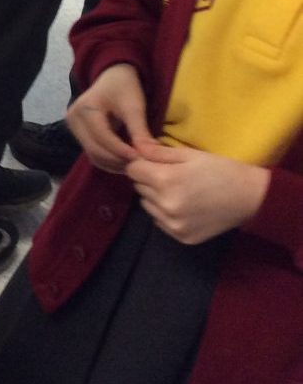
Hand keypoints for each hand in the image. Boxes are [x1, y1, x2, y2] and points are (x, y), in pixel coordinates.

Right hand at [66, 63, 150, 172]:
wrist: (113, 76)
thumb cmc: (124, 87)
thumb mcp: (134, 106)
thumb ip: (140, 131)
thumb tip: (149, 155)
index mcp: (86, 108)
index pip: (102, 137)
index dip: (121, 151)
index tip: (141, 160)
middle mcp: (74, 119)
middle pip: (94, 149)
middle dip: (117, 160)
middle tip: (140, 166)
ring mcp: (73, 127)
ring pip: (92, 154)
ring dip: (113, 163)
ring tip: (134, 165)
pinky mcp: (78, 134)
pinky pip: (92, 153)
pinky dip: (108, 160)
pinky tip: (124, 161)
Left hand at [125, 142, 269, 244]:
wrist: (250, 197)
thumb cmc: (219, 170)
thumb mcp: (189, 155)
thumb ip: (157, 152)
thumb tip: (133, 146)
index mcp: (165, 181)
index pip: (132, 170)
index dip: (141, 164)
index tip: (154, 163)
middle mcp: (165, 205)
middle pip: (139, 188)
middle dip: (149, 180)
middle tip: (172, 176)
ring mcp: (173, 224)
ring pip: (147, 205)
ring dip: (156, 197)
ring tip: (179, 192)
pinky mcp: (181, 237)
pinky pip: (160, 222)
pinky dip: (166, 214)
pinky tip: (186, 206)